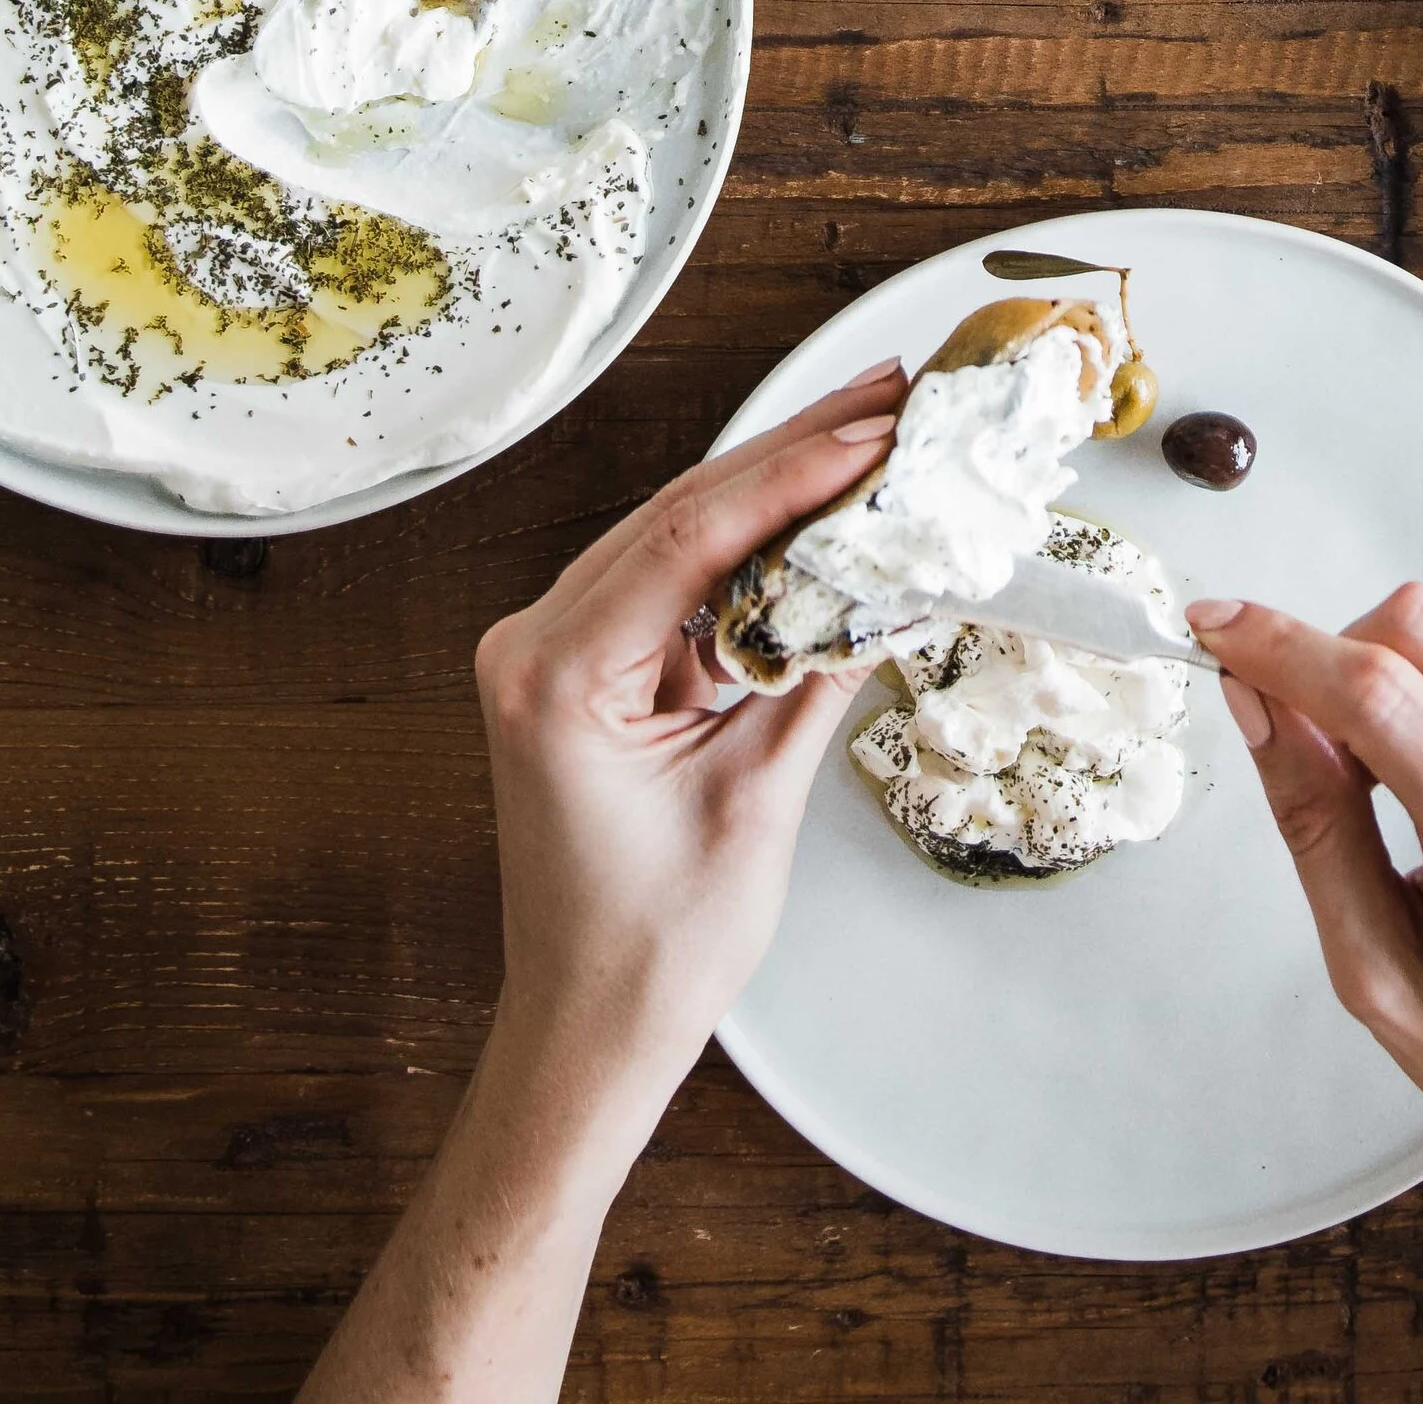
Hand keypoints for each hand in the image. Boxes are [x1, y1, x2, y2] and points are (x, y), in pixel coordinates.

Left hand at [473, 364, 902, 1181]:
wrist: (589, 1029)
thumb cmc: (653, 947)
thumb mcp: (755, 800)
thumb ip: (815, 673)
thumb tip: (887, 580)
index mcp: (555, 674)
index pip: (690, 535)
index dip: (794, 474)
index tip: (876, 430)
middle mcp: (535, 642)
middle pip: (682, 512)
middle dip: (792, 450)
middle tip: (886, 393)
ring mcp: (553, 650)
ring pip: (678, 531)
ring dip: (776, 483)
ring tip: (868, 427)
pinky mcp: (586, 669)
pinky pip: (674, 578)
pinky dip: (749, 544)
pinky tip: (816, 507)